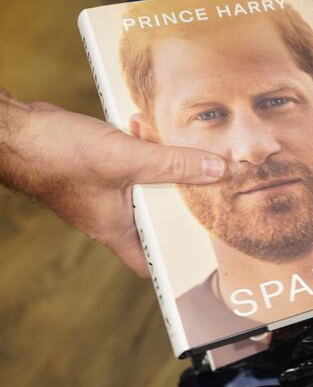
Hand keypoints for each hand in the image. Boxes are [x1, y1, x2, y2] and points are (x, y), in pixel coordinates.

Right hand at [0, 91, 225, 276]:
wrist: (13, 131)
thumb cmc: (58, 155)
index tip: (199, 246)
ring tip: (167, 139)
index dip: (174, 259)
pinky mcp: (96, 168)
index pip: (149, 262)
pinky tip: (141, 125)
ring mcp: (102, 192)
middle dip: (179, 194)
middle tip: (201, 178)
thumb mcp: (127, 159)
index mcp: (115, 229)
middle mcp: (109, 215)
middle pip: (157, 215)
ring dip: (160, 161)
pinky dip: (140, 145)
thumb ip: (174, 165)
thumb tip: (217, 170)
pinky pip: (130, 162)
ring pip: (146, 182)